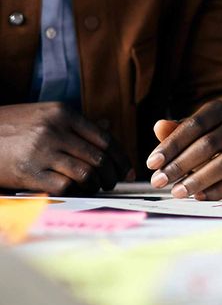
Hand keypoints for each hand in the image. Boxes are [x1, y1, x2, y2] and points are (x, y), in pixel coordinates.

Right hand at [0, 103, 128, 194]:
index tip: (126, 167)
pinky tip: (76, 191)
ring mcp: (41, 151)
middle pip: (99, 157)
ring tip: (96, 187)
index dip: (120, 156)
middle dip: (112, 174)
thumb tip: (108, 126)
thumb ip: (75, 122)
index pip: (105, 137)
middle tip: (113, 182)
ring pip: (86, 173)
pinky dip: (76, 191)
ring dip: (97, 184)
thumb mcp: (44, 114)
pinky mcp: (28, 172)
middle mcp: (55, 130)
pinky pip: (65, 186)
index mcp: (63, 113)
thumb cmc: (11, 127)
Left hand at [146, 100, 221, 200]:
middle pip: (208, 144)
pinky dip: (216, 190)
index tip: (152, 163)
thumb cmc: (206, 141)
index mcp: (219, 111)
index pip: (194, 125)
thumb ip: (174, 132)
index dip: (172, 145)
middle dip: (180, 165)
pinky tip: (198, 196)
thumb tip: (159, 126)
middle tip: (159, 181)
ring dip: (197, 180)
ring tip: (176, 192)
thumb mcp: (190, 132)